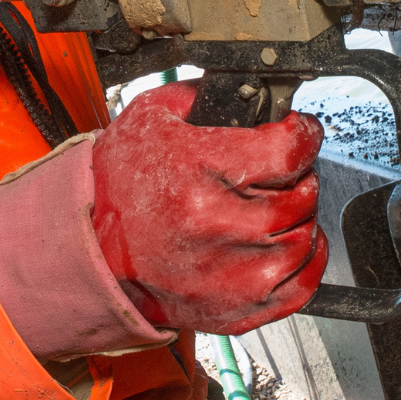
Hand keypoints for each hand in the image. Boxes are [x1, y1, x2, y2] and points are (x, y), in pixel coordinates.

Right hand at [91, 81, 326, 333]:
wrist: (92, 252)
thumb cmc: (121, 185)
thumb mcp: (153, 115)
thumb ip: (207, 95)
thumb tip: (255, 91)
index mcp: (200, 172)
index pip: (291, 150)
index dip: (302, 134)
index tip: (298, 132)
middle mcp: (220, 226)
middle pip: (304, 193)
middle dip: (297, 175)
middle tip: (274, 173)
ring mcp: (233, 274)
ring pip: (307, 236)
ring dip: (298, 217)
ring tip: (270, 207)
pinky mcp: (240, 308)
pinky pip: (303, 283)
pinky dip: (304, 259)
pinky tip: (281, 242)